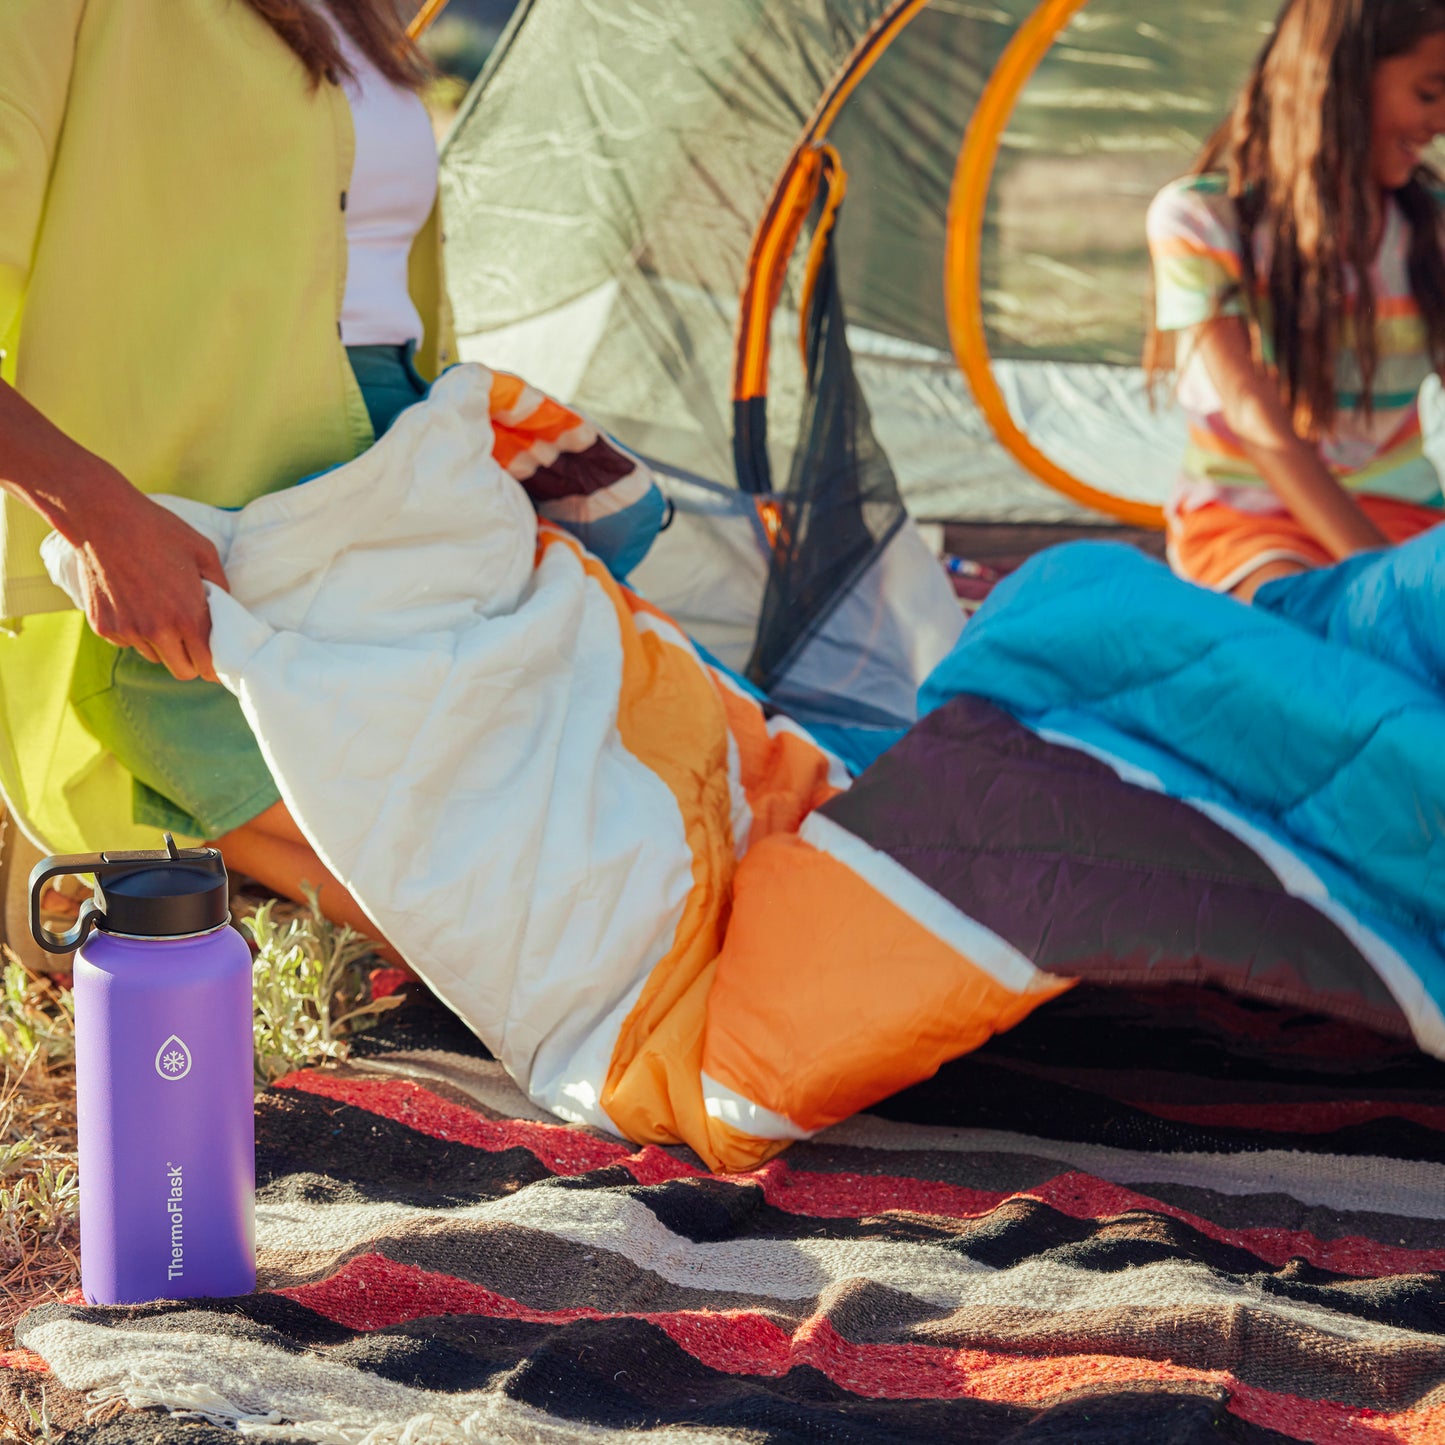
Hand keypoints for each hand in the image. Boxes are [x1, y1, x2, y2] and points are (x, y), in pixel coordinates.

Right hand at [69, 465, 230, 682]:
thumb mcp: (204, 552)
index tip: (217, 663)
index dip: (215, 667)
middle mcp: (156, 631)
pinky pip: (128, 642)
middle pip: (182, 671)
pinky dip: (135, 631)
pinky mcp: (104, 627)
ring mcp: (127, 631)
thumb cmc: (158, 531)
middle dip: (192, 662)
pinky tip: (135, 602)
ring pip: (154, 656)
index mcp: (187, 617)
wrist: (102, 519)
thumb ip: (221, 586)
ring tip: (160, 611)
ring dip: (162, 644)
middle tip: (193, 643)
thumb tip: (227, 608)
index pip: (207, 665)